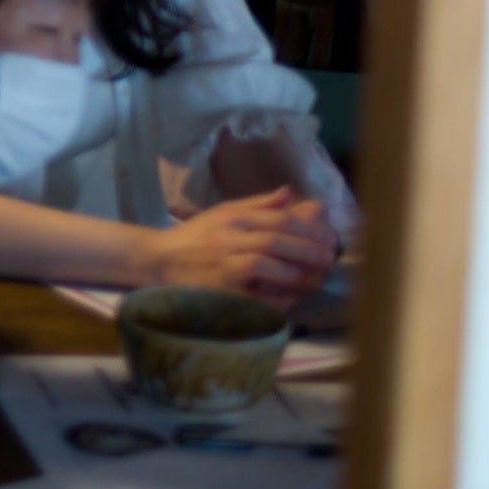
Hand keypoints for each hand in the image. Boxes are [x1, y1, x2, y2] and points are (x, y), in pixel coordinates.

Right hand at [143, 188, 339, 304]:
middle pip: (277, 241)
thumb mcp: (223, 212)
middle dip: (309, 250)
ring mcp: (224, 265)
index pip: (279, 219)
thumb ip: (258, 205)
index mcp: (233, 217)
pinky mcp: (222, 290)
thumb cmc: (196, 236)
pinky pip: (257, 293)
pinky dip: (279, 295)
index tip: (329, 237)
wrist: (159, 260)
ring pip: (269, 266)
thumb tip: (289, 193)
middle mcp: (229, 238)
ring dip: (300, 273)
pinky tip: (295, 295)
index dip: (310, 228)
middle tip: (330, 258)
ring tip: (318, 277)